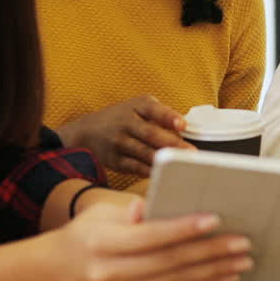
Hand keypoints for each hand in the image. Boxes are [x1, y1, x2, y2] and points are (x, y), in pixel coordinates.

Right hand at [34, 198, 252, 280]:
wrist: (47, 279)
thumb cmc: (79, 238)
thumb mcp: (97, 215)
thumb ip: (130, 211)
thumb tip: (158, 204)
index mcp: (101, 244)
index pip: (151, 236)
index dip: (185, 229)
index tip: (216, 220)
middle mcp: (110, 274)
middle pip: (170, 263)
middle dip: (211, 253)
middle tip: (243, 243)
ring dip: (213, 273)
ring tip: (241, 262)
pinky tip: (221, 277)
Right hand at [56, 95, 190, 176]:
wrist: (87, 131)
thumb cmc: (121, 118)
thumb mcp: (137, 106)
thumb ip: (160, 113)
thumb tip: (184, 126)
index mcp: (135, 107)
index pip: (152, 109)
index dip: (168, 116)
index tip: (182, 125)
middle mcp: (125, 124)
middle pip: (150, 134)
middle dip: (172, 144)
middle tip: (192, 153)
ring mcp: (119, 143)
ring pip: (144, 153)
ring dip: (164, 160)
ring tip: (181, 165)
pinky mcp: (115, 160)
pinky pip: (135, 167)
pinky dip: (150, 171)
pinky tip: (164, 174)